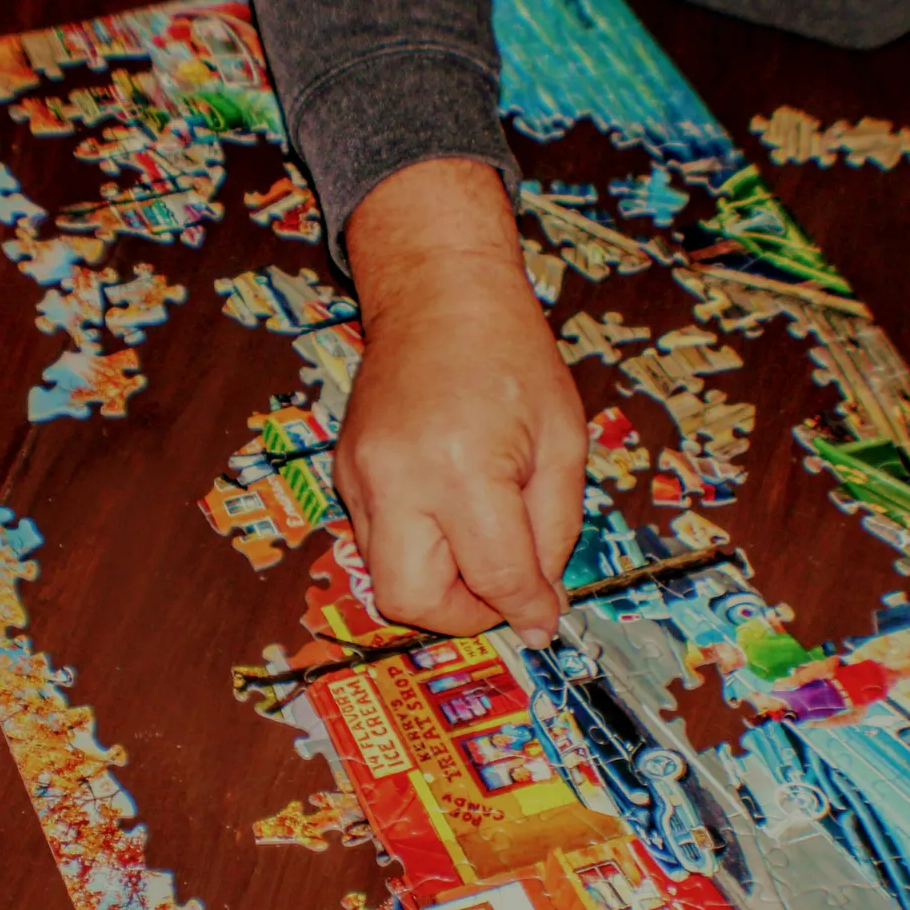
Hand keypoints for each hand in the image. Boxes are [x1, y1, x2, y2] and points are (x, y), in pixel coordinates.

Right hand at [337, 159, 586, 642]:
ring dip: (439, 582)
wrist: (438, 293)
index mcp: (463, 467)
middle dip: (463, 613)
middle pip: (411, 602)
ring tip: (479, 538)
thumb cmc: (509, 354)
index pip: (494, 577)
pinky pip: (377, 542)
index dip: (527, 608)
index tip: (544, 617)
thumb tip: (538, 603)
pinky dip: (418, 547)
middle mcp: (399, 479)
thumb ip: (554, 530)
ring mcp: (361, 477)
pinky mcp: (345, 474)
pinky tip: (448, 507)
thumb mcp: (564, 441)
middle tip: (501, 589)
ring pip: (386, 580)